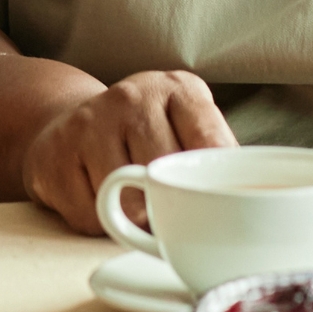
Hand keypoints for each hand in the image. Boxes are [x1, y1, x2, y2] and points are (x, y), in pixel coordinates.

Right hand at [12, 67, 237, 237]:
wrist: (72, 124)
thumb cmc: (151, 141)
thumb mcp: (192, 135)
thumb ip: (222, 163)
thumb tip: (258, 208)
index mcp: (180, 89)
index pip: (213, 148)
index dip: (217, 189)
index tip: (217, 206)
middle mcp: (133, 95)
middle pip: (168, 180)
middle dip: (171, 206)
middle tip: (169, 206)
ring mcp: (89, 120)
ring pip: (128, 201)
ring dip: (135, 218)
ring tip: (133, 199)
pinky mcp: (54, 152)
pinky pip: (91, 214)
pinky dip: (101, 222)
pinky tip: (100, 197)